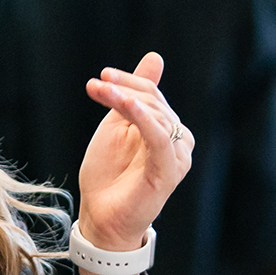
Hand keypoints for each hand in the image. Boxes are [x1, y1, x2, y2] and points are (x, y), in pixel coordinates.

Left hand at [76, 52, 192, 252]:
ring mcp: (177, 157)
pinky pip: (160, 139)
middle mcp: (179, 141)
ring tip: (102, 91)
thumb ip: (134, 94)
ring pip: (157, 116)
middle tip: (96, 84)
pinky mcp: (169, 172)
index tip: (101, 76)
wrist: (101, 217)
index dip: (129, 81)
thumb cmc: (108, 175)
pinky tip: (126, 105)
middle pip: (155, 103)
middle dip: (123, 90)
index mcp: (168, 129)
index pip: (153, 95)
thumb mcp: (117, 126)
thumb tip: (155, 57)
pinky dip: (144, 119)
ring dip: (127, 100)